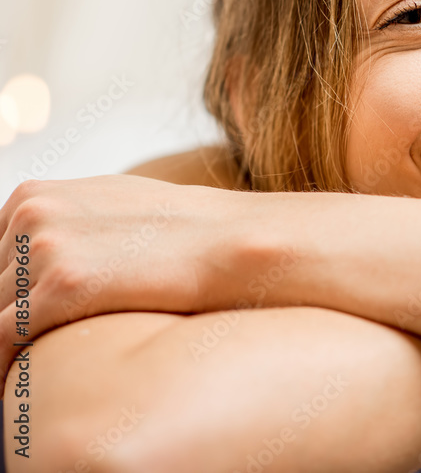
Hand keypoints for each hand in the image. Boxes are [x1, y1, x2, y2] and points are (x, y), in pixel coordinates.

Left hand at [0, 175, 252, 392]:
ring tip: (25, 375)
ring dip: (5, 348)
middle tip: (22, 356)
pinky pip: (3, 337)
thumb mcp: (114, 210)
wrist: (235, 242)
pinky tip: (23, 386)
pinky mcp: (64, 284)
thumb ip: (66, 229)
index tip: (15, 327)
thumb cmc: (188, 233)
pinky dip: (6, 365)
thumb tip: (40, 262)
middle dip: (4, 322)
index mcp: (37, 196)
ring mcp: (46, 245)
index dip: (3, 299)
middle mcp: (33, 213)